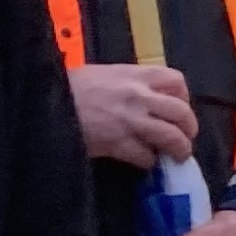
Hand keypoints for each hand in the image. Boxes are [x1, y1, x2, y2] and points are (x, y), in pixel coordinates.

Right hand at [70, 62, 196, 167]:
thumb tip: (147, 99)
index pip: (176, 81)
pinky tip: (144, 161)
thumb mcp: (104, 74)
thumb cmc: (71, 87)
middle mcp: (138, 95)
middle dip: (188, 129)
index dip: (183, 98)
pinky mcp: (118, 143)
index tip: (179, 108)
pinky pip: (146, 156)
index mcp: (135, 74)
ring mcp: (130, 120)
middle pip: (181, 113)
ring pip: (171, 137)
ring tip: (176, 156)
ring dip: (178, 150)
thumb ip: (129, 83)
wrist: (46, 100)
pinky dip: (148, 162)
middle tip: (185, 138)